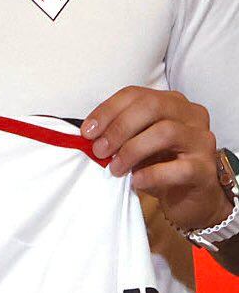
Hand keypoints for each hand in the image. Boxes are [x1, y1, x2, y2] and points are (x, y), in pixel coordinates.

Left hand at [82, 87, 230, 233]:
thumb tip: (90, 135)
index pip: (135, 94)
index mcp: (172, 102)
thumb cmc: (160, 165)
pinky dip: (151, 174)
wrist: (190, 198)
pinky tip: (136, 181)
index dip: (107, 111)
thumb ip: (118, 133)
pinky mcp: (206, 169)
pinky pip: (179, 168)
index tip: (87, 132)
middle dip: (119, 128)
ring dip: (132, 151)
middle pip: (152, 107)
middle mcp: (191, 115)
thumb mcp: (137, 143)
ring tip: (115, 168)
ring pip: (165, 132)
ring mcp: (201, 141)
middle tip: (100, 150)